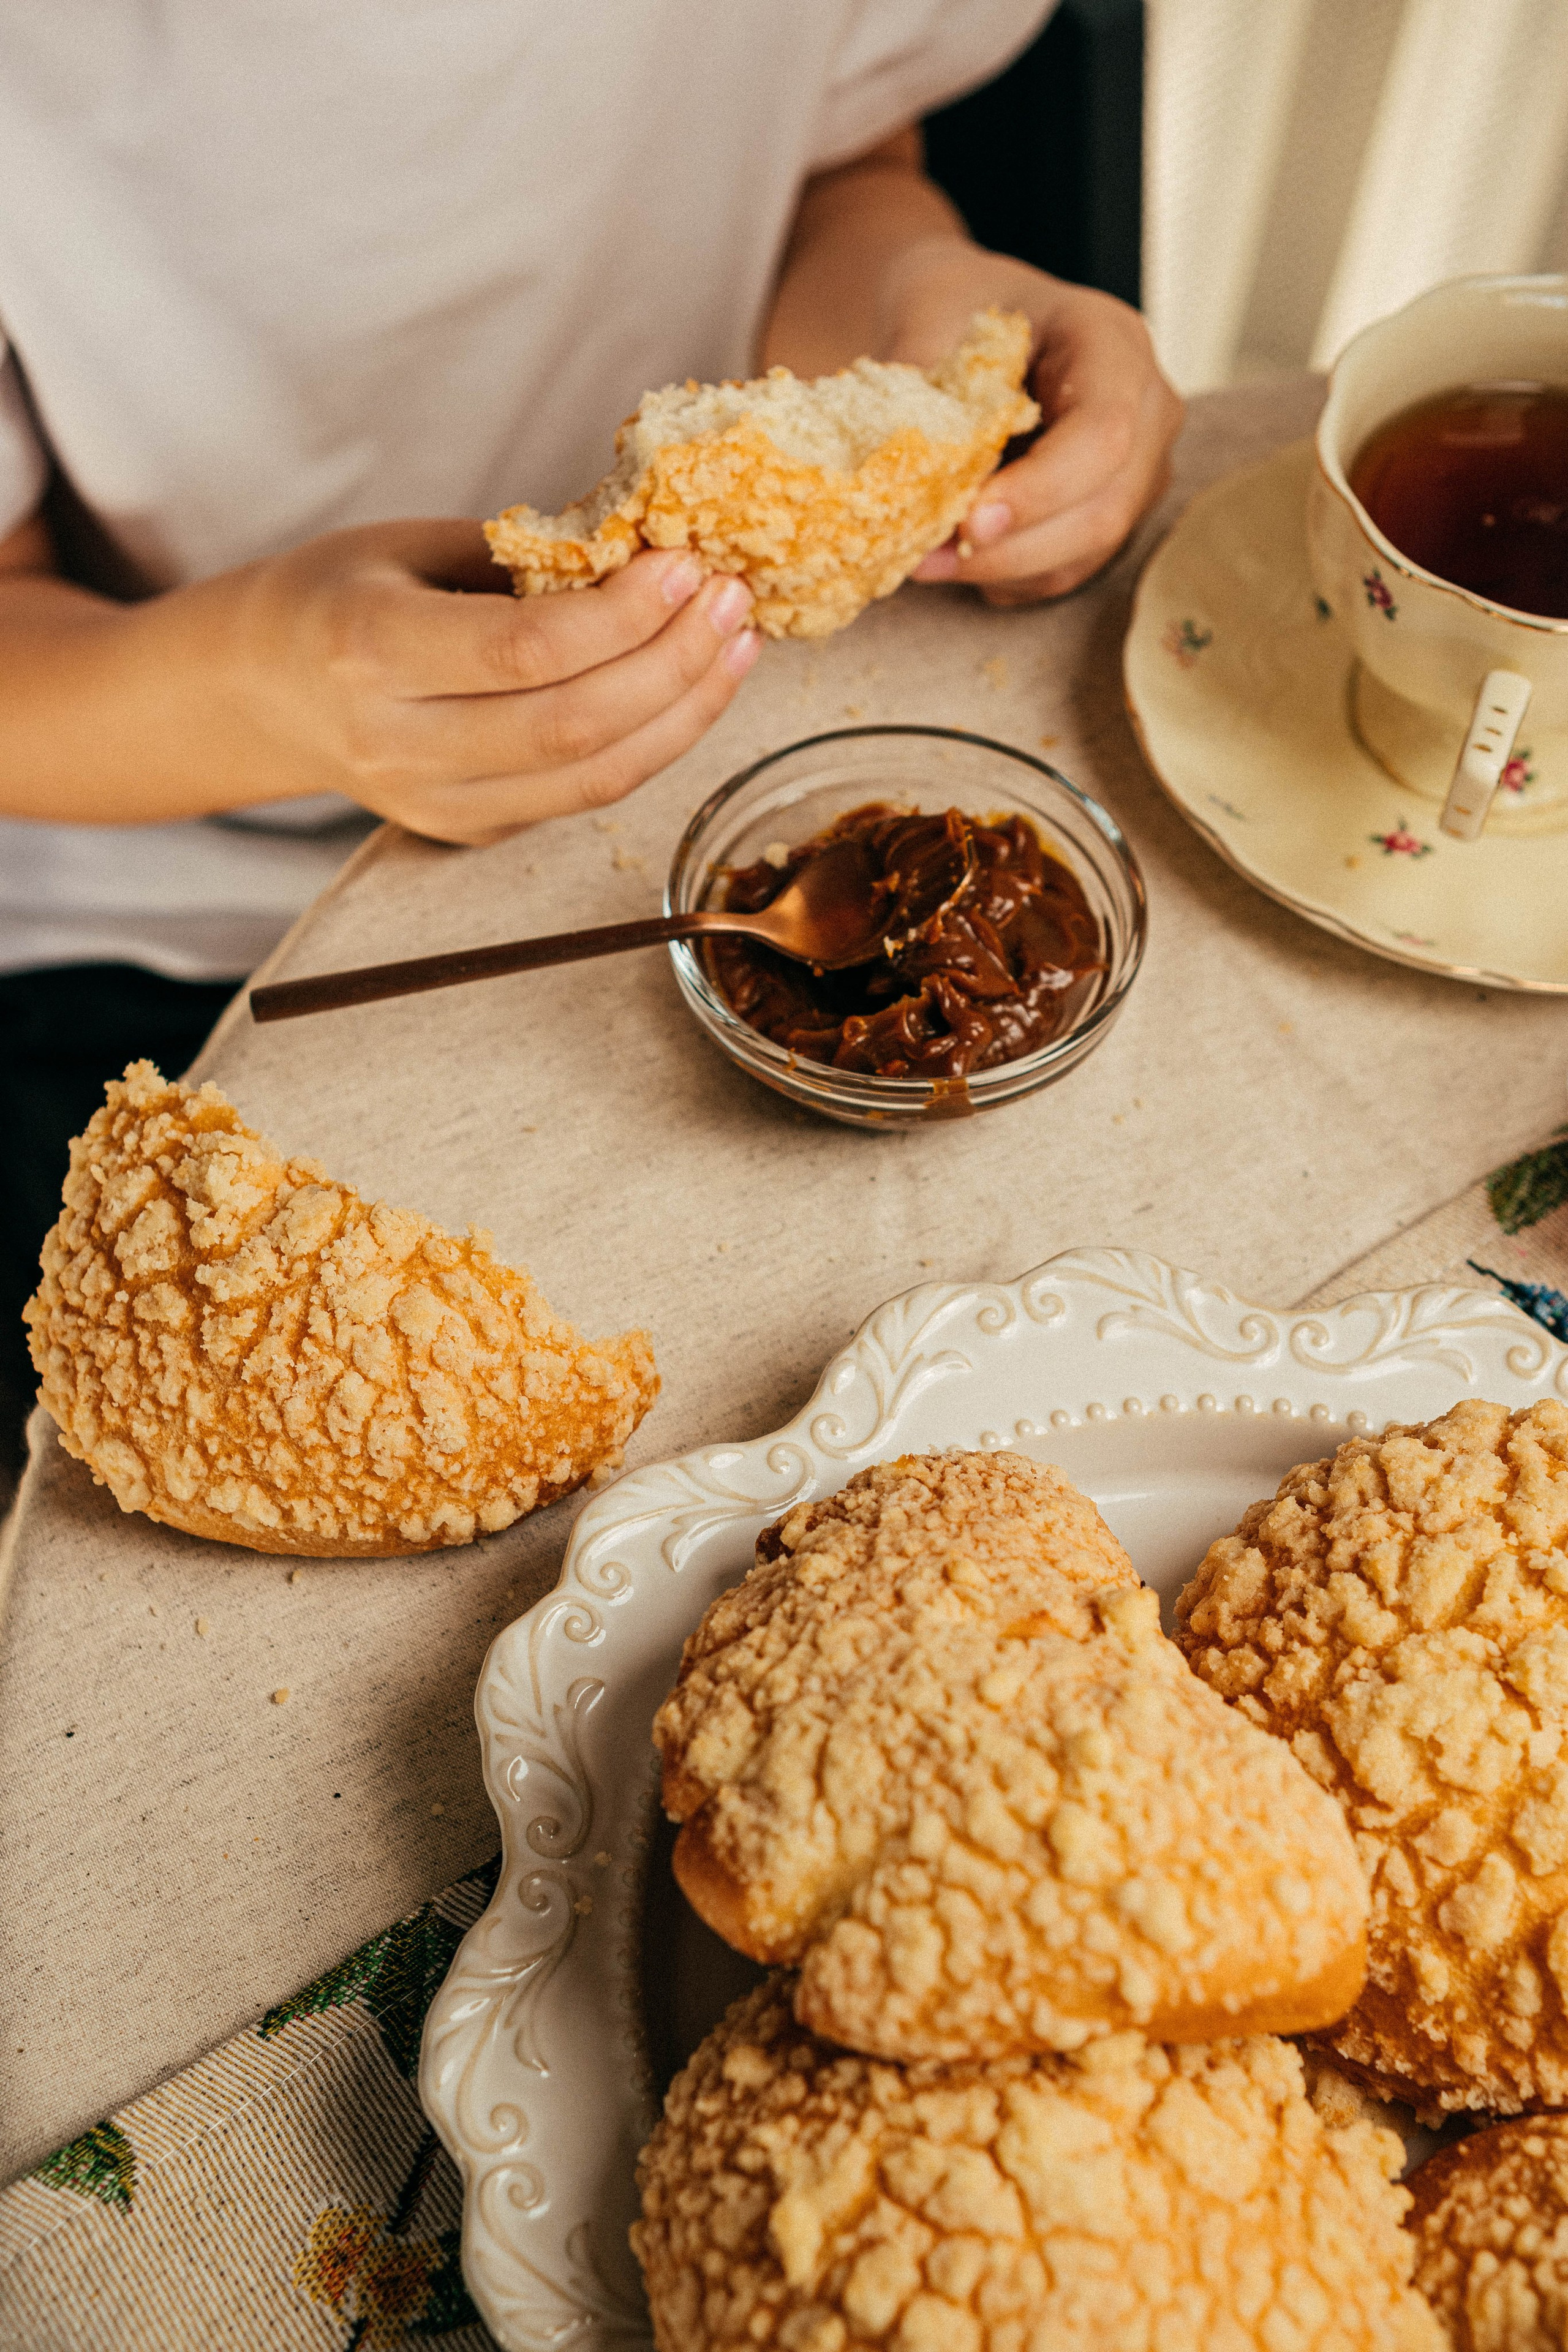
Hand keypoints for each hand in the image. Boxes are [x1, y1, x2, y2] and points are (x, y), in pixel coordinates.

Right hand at [222, 525, 759, 841]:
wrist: (263, 692)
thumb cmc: (339, 597)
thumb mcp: (407, 546)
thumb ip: (522, 556)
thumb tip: (652, 549)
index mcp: (371, 651)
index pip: (525, 650)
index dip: (623, 614)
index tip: (686, 564)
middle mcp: (400, 744)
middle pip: (572, 726)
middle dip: (674, 663)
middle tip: (733, 602)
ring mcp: (436, 804)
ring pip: (593, 778)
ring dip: (684, 712)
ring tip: (737, 645)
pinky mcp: (470, 832)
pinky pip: (583, 797)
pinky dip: (653, 744)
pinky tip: (693, 688)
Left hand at [882, 241, 1182, 603]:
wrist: (970, 313)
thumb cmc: (957, 305)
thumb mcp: (929, 310)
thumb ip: (924, 379)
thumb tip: (902, 466)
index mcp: (1112, 342)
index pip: (1103, 432)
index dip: (1041, 489)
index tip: (969, 523)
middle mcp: (1146, 408)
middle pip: (1104, 508)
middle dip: (1013, 548)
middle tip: (926, 561)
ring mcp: (1138, 468)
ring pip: (1087, 550)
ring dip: (1003, 570)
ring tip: (924, 563)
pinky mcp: (1110, 513)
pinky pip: (1067, 568)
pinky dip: (1008, 577)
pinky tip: (955, 561)